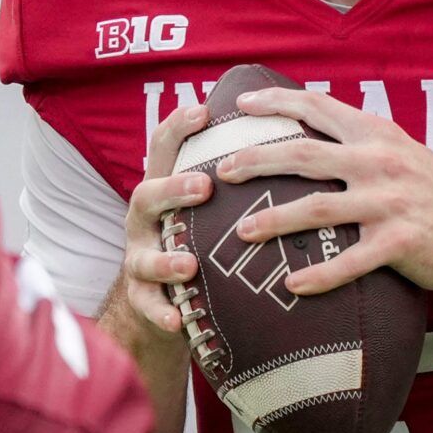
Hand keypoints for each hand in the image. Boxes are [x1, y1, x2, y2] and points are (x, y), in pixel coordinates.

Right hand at [114, 102, 215, 335]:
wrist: (162, 301)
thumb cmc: (198, 240)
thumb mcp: (208, 207)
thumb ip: (233, 182)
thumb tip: (294, 143)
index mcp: (163, 191)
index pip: (164, 149)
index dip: (178, 128)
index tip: (203, 111)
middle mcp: (144, 221)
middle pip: (145, 195)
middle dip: (172, 190)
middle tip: (204, 187)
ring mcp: (139, 258)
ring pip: (141, 256)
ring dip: (164, 260)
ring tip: (188, 265)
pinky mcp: (142, 298)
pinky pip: (146, 306)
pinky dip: (160, 312)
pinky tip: (176, 320)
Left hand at [217, 86, 432, 294]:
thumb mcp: (399, 151)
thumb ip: (357, 141)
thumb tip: (307, 131)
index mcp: (376, 135)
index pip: (318, 107)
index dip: (276, 102)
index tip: (241, 106)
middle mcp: (379, 163)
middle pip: (304, 155)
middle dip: (257, 160)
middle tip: (222, 170)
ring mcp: (389, 203)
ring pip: (317, 208)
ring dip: (274, 220)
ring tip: (240, 231)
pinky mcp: (400, 242)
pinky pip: (351, 262)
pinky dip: (320, 275)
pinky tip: (292, 285)